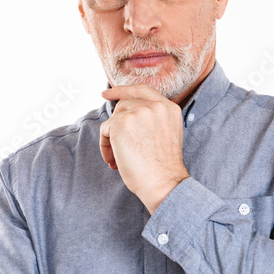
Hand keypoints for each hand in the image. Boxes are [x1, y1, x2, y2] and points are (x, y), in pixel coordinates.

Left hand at [99, 85, 189, 213]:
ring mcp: (139, 112)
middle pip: (124, 106)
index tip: (107, 93)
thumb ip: (153, 120)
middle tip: (118, 149)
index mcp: (169, 108)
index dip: (122, 90)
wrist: (164, 183)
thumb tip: (124, 117)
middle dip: (117, 125)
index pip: (142, 90)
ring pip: (114, 119)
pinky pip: (105, 130)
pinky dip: (105, 146)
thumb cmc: (163, 168)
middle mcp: (155, 106)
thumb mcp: (166, 135)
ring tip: (118, 158)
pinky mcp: (122, 123)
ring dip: (112, 139)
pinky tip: (114, 160)